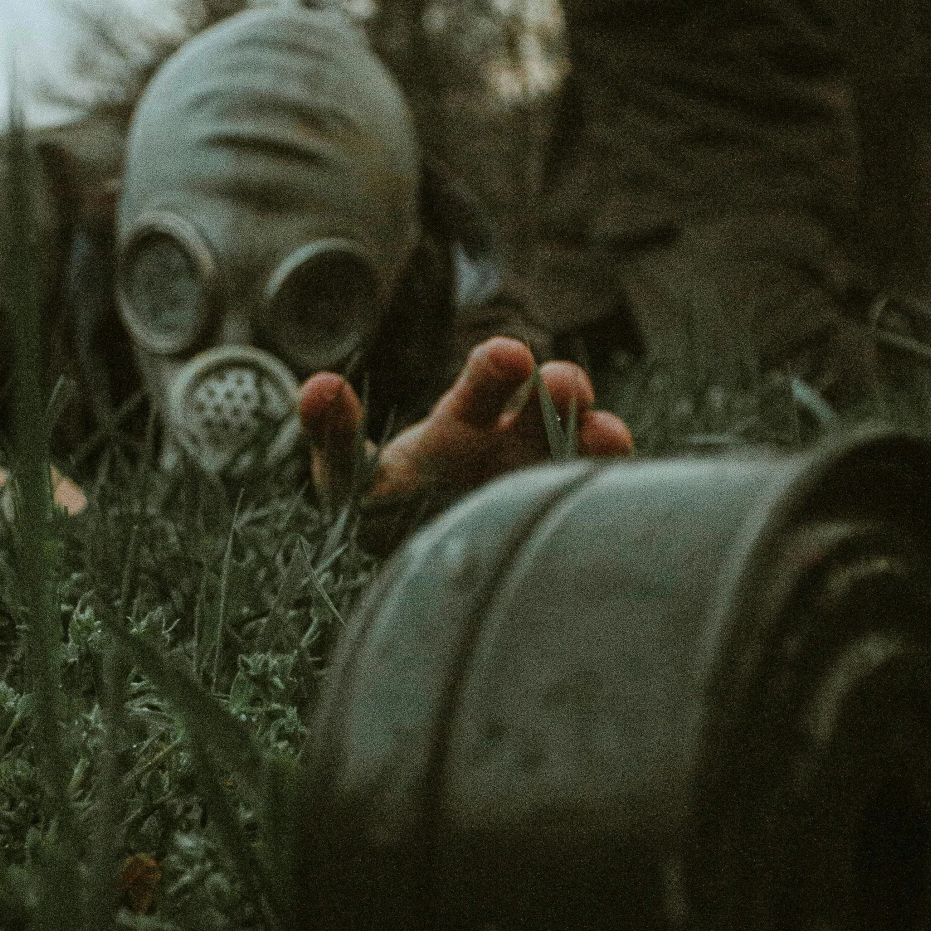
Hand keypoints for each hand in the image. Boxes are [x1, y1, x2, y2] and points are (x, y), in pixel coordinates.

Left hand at [299, 337, 632, 507]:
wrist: (404, 574)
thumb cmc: (381, 513)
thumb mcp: (349, 476)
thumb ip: (335, 434)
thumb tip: (319, 386)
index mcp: (463, 424)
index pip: (485, 384)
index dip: (497, 369)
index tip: (508, 355)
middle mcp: (511, 448)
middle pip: (544, 409)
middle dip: (557, 392)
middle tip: (563, 383)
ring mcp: (539, 489)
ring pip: (578, 456)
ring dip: (595, 441)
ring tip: (607, 436)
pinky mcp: (553, 529)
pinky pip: (584, 513)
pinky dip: (600, 503)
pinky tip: (612, 503)